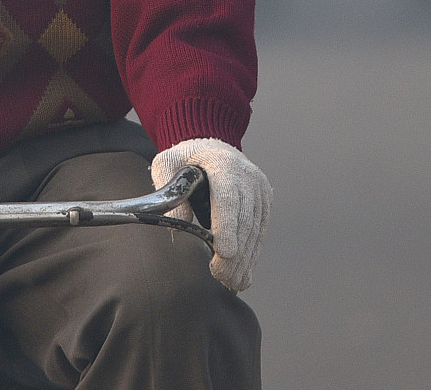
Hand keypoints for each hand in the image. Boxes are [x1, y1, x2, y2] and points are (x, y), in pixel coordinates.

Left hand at [151, 137, 270, 291]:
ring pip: (255, 230)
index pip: (228, 197)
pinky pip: (259, 232)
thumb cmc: (185, 158)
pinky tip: (242, 275)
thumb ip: (169, 191)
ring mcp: (259, 190)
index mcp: (223, 164)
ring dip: (245, 260)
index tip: (225, 253)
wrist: (210, 146)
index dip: (228, 226)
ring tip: (232, 283)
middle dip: (235, 252)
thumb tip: (177, 224)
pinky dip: (251, 255)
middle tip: (222, 277)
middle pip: (244, 219)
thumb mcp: (167, 164)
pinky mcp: (263, 203)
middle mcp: (247, 177)